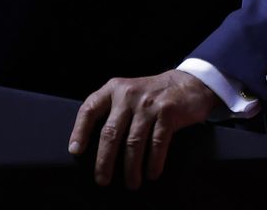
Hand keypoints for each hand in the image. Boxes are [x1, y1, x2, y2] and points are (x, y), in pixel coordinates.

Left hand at [69, 68, 219, 188]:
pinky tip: (151, 173)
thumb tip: (93, 146)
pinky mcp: (168, 112)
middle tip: (102, 180)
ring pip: (133, 142)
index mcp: (114, 89)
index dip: (80, 131)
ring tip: (131, 183)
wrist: (190, 83)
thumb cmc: (153, 95)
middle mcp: (129, 94)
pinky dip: (153, 162)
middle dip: (104, 161)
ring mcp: (149, 104)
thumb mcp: (129, 93)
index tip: (76, 152)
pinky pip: (157, 143)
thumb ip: (113, 110)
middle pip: (110, 133)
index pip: (89, 109)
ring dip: (131, 168)